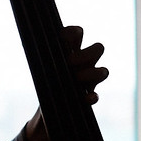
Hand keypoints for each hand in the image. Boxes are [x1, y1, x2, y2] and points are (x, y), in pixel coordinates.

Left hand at [22, 26, 109, 140]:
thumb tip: (37, 49)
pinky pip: (95, 96)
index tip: (62, 38)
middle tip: (69, 62)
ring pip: (103, 71)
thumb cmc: (43, 82)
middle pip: (99, 48)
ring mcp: (89, 80)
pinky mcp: (88, 97)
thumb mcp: (40, 68)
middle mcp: (84, 63)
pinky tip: (85, 98)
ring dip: (91, 73)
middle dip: (86, 54)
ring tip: (76, 79)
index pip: (78, 34)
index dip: (73, 32)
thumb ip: (44, 58)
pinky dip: (91, 97)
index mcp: (71, 51)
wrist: (45, 108)